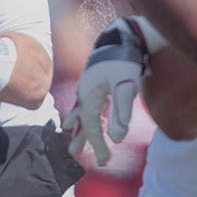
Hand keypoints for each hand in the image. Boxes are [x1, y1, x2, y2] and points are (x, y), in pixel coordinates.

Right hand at [63, 18, 148, 165]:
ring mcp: (89, 85)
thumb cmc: (126, 59)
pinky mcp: (96, 80)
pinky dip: (83, 112)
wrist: (124, 34)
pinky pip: (86, 101)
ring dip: (77, 124)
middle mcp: (86, 91)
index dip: (97, 145)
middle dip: (79, 137)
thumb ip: (122, 112)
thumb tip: (117, 139)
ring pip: (80, 109)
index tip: (104, 162)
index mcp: (90, 95)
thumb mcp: (127, 86)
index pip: (92, 126)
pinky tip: (82, 114)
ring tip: (70, 133)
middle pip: (80, 119)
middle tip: (74, 154)